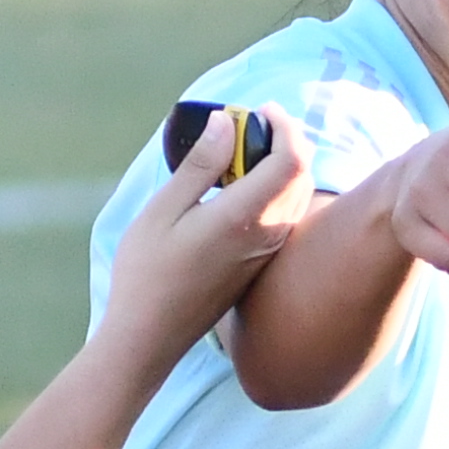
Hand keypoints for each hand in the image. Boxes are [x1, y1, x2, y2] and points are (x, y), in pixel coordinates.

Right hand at [92, 115, 316, 363]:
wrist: (150, 338)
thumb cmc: (147, 274)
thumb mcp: (163, 210)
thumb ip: (200, 165)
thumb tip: (227, 122)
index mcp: (243, 217)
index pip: (292, 160)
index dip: (285, 126)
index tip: (260, 110)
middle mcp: (267, 235)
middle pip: (301, 174)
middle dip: (284, 140)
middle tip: (247, 125)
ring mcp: (268, 254)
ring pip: (296, 196)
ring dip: (279, 165)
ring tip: (237, 154)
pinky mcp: (261, 265)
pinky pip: (284, 216)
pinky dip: (273, 190)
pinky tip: (236, 189)